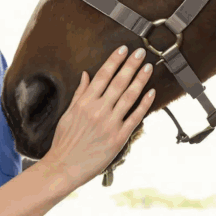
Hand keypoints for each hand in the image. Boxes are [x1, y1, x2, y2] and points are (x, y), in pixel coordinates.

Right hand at [41, 45, 155, 189]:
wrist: (64, 166)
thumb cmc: (64, 141)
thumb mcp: (68, 114)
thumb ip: (80, 93)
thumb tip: (85, 74)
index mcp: (84, 103)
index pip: (102, 75)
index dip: (114, 60)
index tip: (123, 49)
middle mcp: (98, 110)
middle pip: (118, 82)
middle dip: (131, 65)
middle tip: (140, 52)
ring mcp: (109, 124)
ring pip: (129, 96)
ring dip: (140, 80)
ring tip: (148, 67)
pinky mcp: (118, 138)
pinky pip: (135, 117)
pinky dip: (144, 104)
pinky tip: (151, 92)